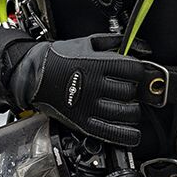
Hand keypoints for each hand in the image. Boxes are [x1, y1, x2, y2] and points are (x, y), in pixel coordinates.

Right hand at [10, 35, 148, 148]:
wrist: (34, 74)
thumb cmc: (60, 58)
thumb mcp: (86, 42)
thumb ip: (114, 41)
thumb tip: (142, 47)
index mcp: (96, 64)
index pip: (133, 70)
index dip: (140, 72)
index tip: (138, 74)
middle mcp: (94, 85)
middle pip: (130, 92)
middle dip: (134, 91)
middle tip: (129, 90)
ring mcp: (88, 105)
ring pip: (125, 113)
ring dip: (132, 111)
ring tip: (128, 107)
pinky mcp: (82, 122)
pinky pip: (110, 132)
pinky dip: (126, 135)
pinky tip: (132, 133)